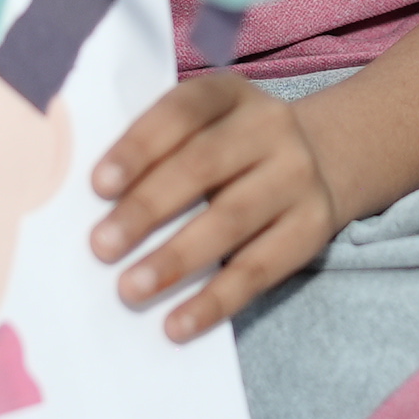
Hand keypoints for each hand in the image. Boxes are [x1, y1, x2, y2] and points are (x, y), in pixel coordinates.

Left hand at [90, 73, 343, 340]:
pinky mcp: (312, 228)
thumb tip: (94, 204)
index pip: (181, 112)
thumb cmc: (231, 148)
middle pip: (202, 166)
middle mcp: (269, 127)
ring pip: (230, 220)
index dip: (139, 147)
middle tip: (101, 246)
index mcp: (230, 94)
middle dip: (147, 207)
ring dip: (175, 259)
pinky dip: (215, 300)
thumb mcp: (204, 126)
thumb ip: (157, 149)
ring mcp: (297, 177)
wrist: (324, 157)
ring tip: (130, 288)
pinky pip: (259, 270)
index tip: (97, 185)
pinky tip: (178, 324)